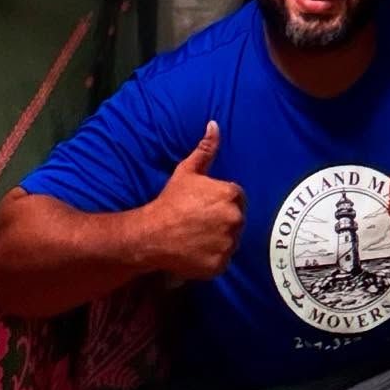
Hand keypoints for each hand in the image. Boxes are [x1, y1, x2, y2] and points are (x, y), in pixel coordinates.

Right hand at [144, 122, 245, 279]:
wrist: (152, 234)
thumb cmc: (170, 201)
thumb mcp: (187, 171)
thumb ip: (206, 149)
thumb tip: (214, 125)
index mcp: (231, 194)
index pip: (237, 197)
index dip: (220, 200)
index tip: (205, 205)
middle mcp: (234, 218)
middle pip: (236, 218)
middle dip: (223, 219)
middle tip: (200, 221)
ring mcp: (228, 243)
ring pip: (231, 240)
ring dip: (220, 238)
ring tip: (198, 235)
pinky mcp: (220, 264)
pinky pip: (223, 259)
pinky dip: (214, 257)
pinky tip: (197, 250)